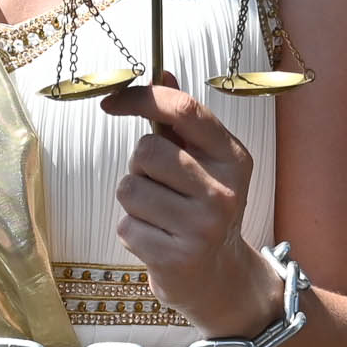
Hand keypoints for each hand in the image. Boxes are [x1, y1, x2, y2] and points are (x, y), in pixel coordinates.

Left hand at [102, 76, 266, 332]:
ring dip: (133, 200)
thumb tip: (161, 69)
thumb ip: (182, 119)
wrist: (219, 277)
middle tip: (157, 184)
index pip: (183, 109)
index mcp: (233, 157)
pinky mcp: (177, 258)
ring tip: (158, 215)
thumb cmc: (203, 207)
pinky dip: (132, 232)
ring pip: (130, 188)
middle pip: (146, 150)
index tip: (113, 102)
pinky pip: (126, 226)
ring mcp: (202, 227)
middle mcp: (224, 190)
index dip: (141, 98)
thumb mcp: (205, 161)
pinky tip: (156, 240)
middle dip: (139, 165)